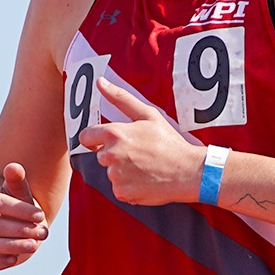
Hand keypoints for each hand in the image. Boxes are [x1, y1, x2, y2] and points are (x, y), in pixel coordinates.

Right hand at [0, 163, 47, 270]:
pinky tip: (14, 259)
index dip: (18, 209)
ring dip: (13, 245)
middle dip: (20, 229)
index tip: (40, 214)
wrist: (14, 227)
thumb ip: (17, 182)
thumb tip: (14, 166)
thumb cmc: (18, 208)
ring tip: (34, 245)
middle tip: (43, 232)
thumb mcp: (20, 194)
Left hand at [76, 79, 203, 205]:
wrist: (187, 171)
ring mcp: (116, 176)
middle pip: (101, 155)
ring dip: (123, 171)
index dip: (96, 139)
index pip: (86, 137)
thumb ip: (120, 98)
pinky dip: (129, 186)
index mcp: (115, 133)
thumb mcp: (148, 115)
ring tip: (145, 167)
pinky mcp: (122, 192)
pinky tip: (145, 180)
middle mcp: (111, 155)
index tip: (108, 142)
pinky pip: (118, 189)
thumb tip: (100, 82)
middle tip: (139, 154)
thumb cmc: (169, 142)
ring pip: (111, 173)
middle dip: (115, 154)